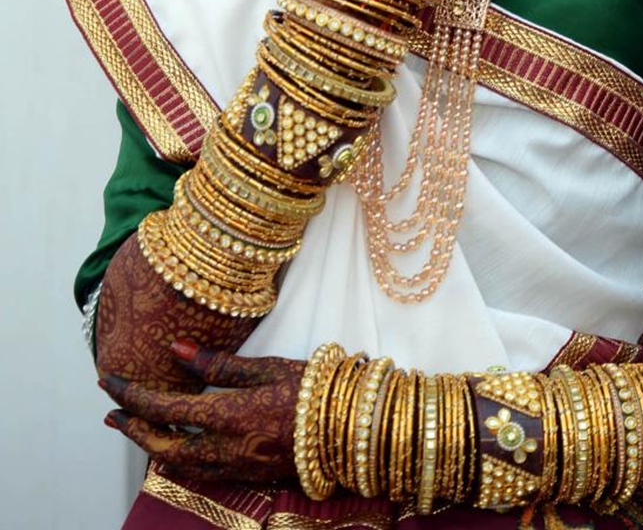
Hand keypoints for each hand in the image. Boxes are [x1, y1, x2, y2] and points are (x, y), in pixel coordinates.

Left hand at [101, 341, 303, 484]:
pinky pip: (198, 472)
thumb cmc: (312, 390)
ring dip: (152, 444)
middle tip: (112, 412)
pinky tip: (175, 447)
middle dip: (133, 429)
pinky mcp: (247, 475)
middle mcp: (225, 448)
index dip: (132, 396)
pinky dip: (177, 458)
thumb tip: (177, 351)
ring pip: (177, 464)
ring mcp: (235, 467)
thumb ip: (218, 364)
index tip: (110, 381)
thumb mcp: (266, 367)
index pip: (164, 408)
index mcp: (228, 415)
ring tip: (136, 426)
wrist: (348, 429)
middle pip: (162, 446)